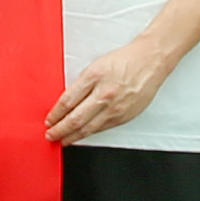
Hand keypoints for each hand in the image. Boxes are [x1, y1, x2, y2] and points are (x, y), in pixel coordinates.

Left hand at [44, 36, 174, 145]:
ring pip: (89, 128)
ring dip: (73, 136)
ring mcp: (115, 107)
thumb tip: (67, 102)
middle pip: (75, 118)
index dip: (55, 114)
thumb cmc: (124, 60)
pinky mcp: (124, 116)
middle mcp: (104, 94)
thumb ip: (82, 84)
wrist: (150, 62)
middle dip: (60, 130)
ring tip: (63, 140)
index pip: (67, 101)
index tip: (49, 120)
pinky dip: (90, 134)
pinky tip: (83, 135)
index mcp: (93, 77)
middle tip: (51, 135)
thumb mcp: (96, 66)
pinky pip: (103, 128)